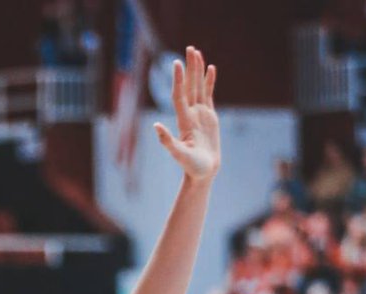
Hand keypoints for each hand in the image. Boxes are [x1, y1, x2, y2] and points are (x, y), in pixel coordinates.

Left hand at [154, 47, 219, 182]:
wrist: (203, 173)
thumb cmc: (192, 167)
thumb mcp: (179, 155)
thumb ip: (168, 141)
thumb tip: (155, 126)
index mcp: (184, 120)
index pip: (180, 94)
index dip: (179, 79)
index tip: (177, 63)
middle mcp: (190, 114)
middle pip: (189, 86)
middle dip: (189, 68)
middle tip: (190, 48)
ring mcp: (200, 114)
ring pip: (199, 87)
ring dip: (198, 71)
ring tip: (197, 53)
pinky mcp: (209, 117)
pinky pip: (208, 95)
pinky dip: (209, 82)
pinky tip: (211, 69)